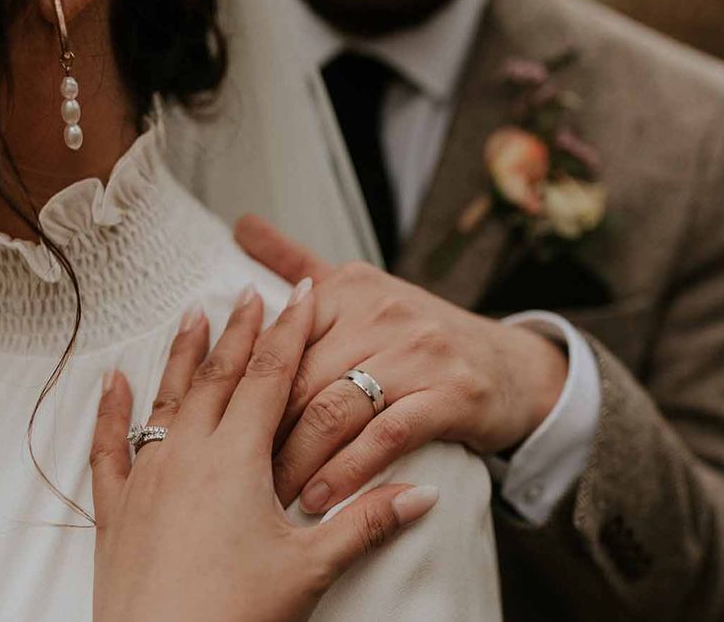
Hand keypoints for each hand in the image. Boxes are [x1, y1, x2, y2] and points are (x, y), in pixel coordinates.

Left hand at [91, 282, 438, 621]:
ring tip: (194, 312)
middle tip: (253, 291)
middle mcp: (189, 454)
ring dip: (184, 352)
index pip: (271, 375)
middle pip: (220, 373)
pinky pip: (111, 445)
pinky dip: (111, 410)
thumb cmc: (233, 618)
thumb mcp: (309, 569)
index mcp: (236, 459)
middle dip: (242, 329)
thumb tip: (423, 494)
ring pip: (170, 395)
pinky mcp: (118, 506)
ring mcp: (149, 476)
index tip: (300, 294)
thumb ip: (367, 523)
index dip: (289, 330)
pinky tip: (110, 381)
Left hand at [235, 215, 568, 515]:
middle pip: (298, 378)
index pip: (277, 341)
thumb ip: (298, 263)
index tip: (212, 431)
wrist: (511, 365)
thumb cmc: (421, 336)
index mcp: (349, 287)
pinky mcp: (450, 393)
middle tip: (230, 480)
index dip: (241, 389)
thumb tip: (241, 225)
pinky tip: (321, 499)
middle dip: (260, 435)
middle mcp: (381, 311)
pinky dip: (349, 471)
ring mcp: (418, 351)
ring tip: (270, 497)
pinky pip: (386, 435)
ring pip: (334, 409)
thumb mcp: (362, 289)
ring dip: (297, 461)